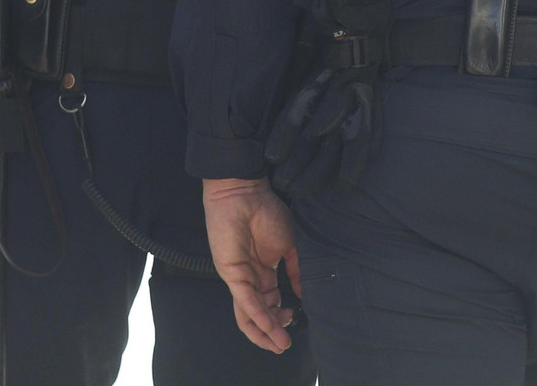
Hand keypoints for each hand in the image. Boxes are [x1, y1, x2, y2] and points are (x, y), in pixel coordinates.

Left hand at [202, 177, 298, 353]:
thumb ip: (296, 269)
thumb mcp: (289, 244)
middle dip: (274, 329)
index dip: (282, 315)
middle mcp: (250, 278)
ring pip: (249, 314)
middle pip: (259, 313)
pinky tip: (270, 325)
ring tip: (279, 343)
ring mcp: (240, 278)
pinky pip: (245, 300)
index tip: (296, 317)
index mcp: (263, 270)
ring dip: (264, 331)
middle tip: (287, 338)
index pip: (271, 301)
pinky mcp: (232, 274)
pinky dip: (258, 315)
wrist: (244, 193)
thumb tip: (304, 292)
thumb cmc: (266, 212)